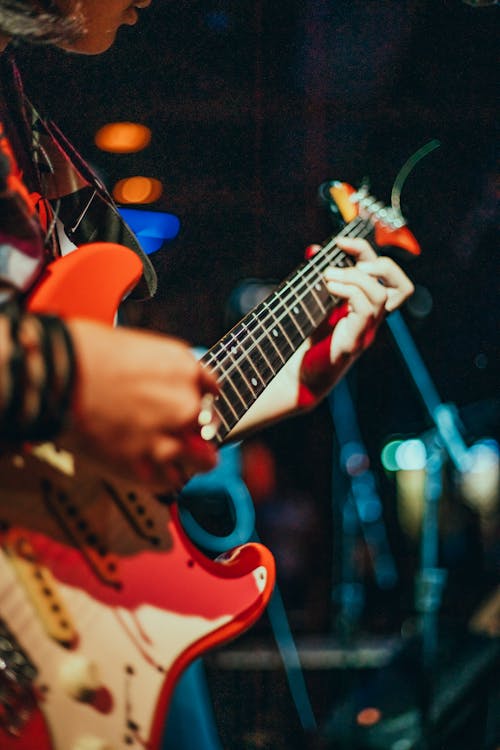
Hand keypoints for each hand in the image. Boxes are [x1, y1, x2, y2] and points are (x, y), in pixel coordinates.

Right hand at [60, 320, 218, 492]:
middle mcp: (185, 404)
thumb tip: (161, 385)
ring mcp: (169, 437)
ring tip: (175, 460)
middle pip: (211, 426)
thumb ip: (160, 372)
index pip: (211, 390)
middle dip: (196, 431)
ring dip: (190, 461)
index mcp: (183, 368)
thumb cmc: (85, 356)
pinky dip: (163, 477)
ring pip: (202, 461)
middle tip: (176, 433)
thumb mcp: (137, 348)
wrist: (59, 379)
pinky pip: (171, 481)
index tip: (192, 407)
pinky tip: (150, 468)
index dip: (199, 400)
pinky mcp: (148, 467)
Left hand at [298, 236, 413, 405]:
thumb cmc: (307, 341)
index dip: (366, 251)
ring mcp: (367, 331)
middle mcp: (373, 319)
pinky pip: (366, 309)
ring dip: (355, 277)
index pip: (384, 273)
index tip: (339, 242)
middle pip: (401, 286)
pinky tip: (329, 289)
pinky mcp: (355, 342)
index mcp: (368, 306)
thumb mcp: (313, 301)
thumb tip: (313, 249)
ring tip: (329, 277)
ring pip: (382, 294)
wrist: (298, 376)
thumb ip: (317, 276)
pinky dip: (348, 291)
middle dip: (376, 262)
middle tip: (346, 261)